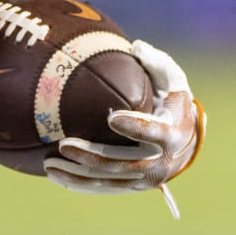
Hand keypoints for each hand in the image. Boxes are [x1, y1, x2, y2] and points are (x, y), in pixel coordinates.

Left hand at [44, 39, 203, 197]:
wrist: (186, 141)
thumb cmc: (172, 102)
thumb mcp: (172, 79)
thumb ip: (156, 63)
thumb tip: (136, 46)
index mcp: (173, 132)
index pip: (155, 132)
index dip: (135, 126)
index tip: (111, 117)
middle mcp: (162, 161)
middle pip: (124, 162)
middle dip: (92, 156)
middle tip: (63, 145)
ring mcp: (146, 178)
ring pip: (109, 180)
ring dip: (78, 174)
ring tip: (49, 164)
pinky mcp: (133, 186)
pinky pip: (104, 188)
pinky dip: (80, 184)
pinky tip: (56, 176)